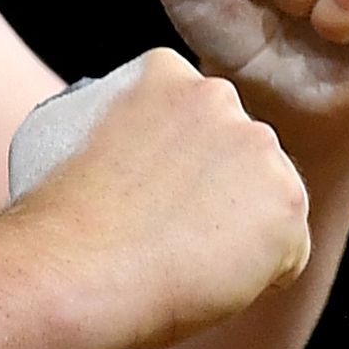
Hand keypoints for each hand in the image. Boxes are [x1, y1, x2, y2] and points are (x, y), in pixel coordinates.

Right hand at [12, 48, 311, 348]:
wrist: (78, 266)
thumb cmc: (60, 216)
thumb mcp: (73, 131)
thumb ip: (116, 120)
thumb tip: (120, 136)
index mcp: (165, 72)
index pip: (198, 124)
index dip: (176, 169)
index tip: (144, 196)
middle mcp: (219, 96)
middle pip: (239, 158)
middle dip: (216, 195)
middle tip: (166, 231)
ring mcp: (257, 144)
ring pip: (268, 204)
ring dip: (239, 233)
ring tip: (184, 254)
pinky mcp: (286, 199)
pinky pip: (289, 253)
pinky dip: (260, 276)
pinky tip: (209, 275)